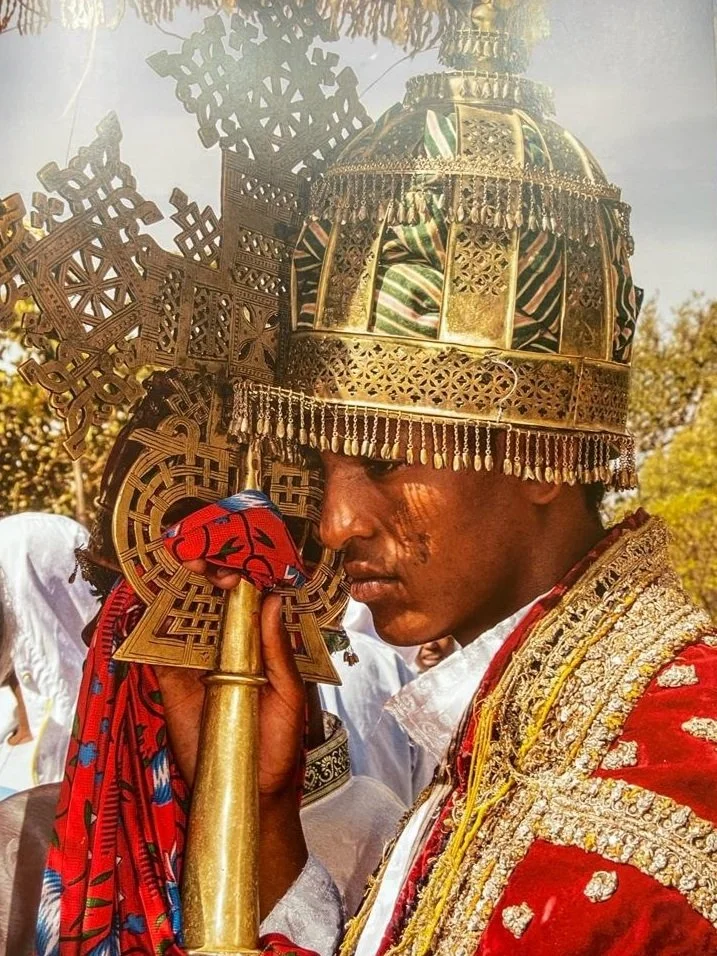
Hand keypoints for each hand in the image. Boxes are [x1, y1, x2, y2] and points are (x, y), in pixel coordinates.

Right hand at [160, 560, 305, 797]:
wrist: (251, 791)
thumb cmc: (278, 743)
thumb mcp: (287, 694)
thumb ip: (277, 650)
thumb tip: (273, 600)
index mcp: (256, 649)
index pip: (246, 605)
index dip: (240, 580)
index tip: (233, 561)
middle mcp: (225, 651)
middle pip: (211, 606)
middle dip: (204, 578)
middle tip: (198, 558)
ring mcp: (196, 667)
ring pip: (183, 623)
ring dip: (177, 595)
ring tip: (173, 569)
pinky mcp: (171, 686)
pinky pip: (157, 654)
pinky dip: (149, 631)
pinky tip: (148, 607)